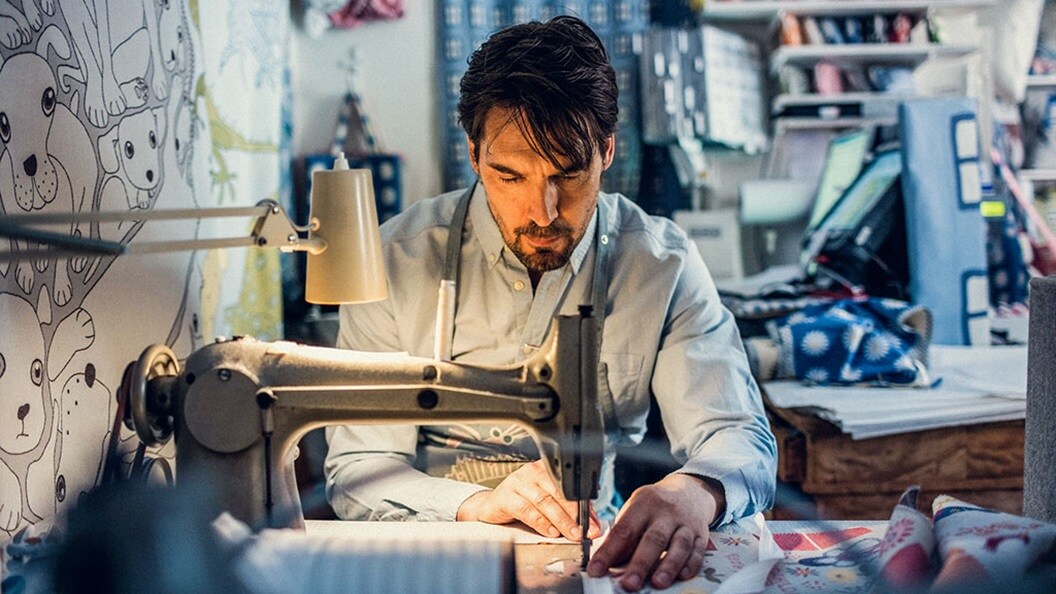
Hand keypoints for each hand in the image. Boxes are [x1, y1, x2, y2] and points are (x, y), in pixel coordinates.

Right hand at [456, 459, 600, 540]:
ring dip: (560, 520)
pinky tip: (549, 532)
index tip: (593, 524)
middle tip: (584, 532)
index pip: (570, 487)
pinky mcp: (506, 496)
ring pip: (544, 501)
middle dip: (574, 515)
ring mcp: (518, 482)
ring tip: (570, 534)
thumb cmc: (523, 502)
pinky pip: (526, 509)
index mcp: (547, 470)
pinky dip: (540, 522)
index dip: (584, 506)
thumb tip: (592, 523)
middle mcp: (533, 472)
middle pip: (559, 493)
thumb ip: (568, 510)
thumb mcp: (547, 503)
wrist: (491, 505)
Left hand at [586, 473, 724, 590]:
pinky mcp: (702, 534)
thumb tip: (607, 562)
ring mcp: (686, 523)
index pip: (624, 530)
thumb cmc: (656, 505)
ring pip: (679, 545)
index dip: (609, 551)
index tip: (596, 569)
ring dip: (669, 566)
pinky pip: (698, 551)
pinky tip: (682, 576)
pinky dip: (691, 565)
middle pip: (653, 539)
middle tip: (629, 583)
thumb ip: (624, 534)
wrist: (690, 490)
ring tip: (658, 583)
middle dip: (640, 563)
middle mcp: (666, 512)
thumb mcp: (636, 509)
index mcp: (644, 504)